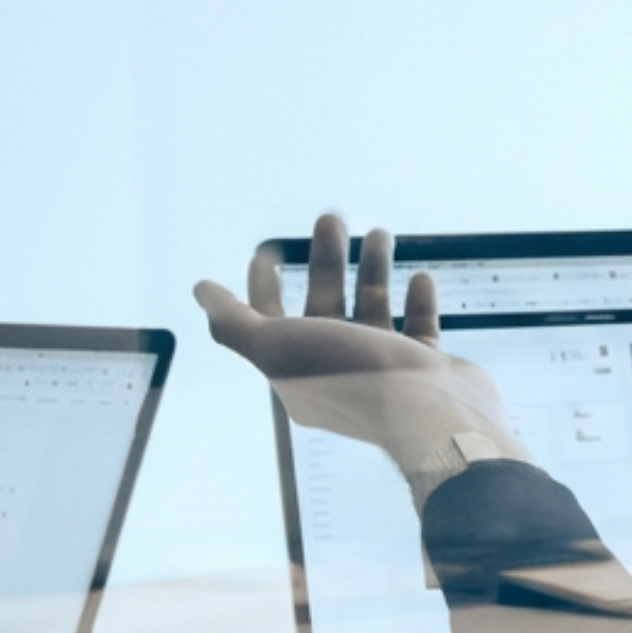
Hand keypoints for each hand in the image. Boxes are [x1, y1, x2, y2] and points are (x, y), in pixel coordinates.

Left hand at [195, 213, 527, 496]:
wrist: (430, 414)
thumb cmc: (352, 378)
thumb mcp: (276, 347)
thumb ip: (234, 321)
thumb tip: (201, 292)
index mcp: (298, 373)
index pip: (270, 323)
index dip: (263, 286)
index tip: (266, 250)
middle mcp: (339, 372)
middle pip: (323, 306)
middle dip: (324, 262)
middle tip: (329, 219)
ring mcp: (385, 372)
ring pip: (372, 310)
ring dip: (372, 270)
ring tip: (379, 232)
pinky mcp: (425, 370)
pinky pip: (418, 329)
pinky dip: (416, 301)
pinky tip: (418, 277)